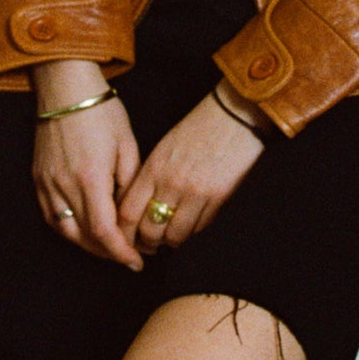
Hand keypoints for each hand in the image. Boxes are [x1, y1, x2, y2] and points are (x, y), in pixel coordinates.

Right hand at [32, 64, 140, 266]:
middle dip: (109, 253)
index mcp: (90, 178)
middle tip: (130, 256)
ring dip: (88, 245)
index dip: (121, 252)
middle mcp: (64, 185)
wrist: (66, 87)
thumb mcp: (128, 145)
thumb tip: (133, 214)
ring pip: (65, 231)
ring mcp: (47, 183)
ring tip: (109, 247)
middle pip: (85, 237)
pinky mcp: (38, 178)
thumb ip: (130, 184)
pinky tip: (84, 230)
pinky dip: (69, 229)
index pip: (104, 232)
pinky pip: (51, 216)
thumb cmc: (101, 111)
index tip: (137, 261)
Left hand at [119, 92, 265, 252]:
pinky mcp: (218, 198)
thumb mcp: (164, 148)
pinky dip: (192, 232)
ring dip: (171, 241)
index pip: (127, 212)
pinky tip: (191, 226)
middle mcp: (171, 183)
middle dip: (147, 243)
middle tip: (150, 244)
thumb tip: (139, 207)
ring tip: (172, 237)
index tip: (127, 237)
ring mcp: (196, 193)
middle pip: (148, 230)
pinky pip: (199, 229)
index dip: (124, 232)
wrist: (234, 114)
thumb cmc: (199, 128)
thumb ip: (150, 177)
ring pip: (174, 236)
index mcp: (154, 168)